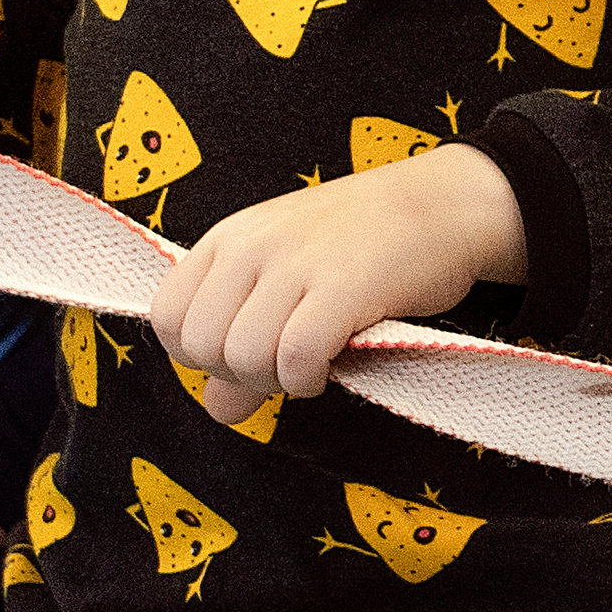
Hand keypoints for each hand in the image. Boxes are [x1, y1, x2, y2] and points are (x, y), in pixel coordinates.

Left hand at [151, 143, 526, 421]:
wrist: (444, 204)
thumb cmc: (365, 245)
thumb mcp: (288, 280)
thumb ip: (243, 338)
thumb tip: (215, 407)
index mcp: (229, 238)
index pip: (167, 318)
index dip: (200, 355)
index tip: (248, 352)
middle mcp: (252, 246)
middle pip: (201, 347)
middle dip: (240, 374)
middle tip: (287, 362)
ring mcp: (296, 264)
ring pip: (243, 359)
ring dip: (278, 381)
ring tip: (314, 361)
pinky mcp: (343, 287)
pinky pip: (295, 360)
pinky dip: (308, 380)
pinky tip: (333, 364)